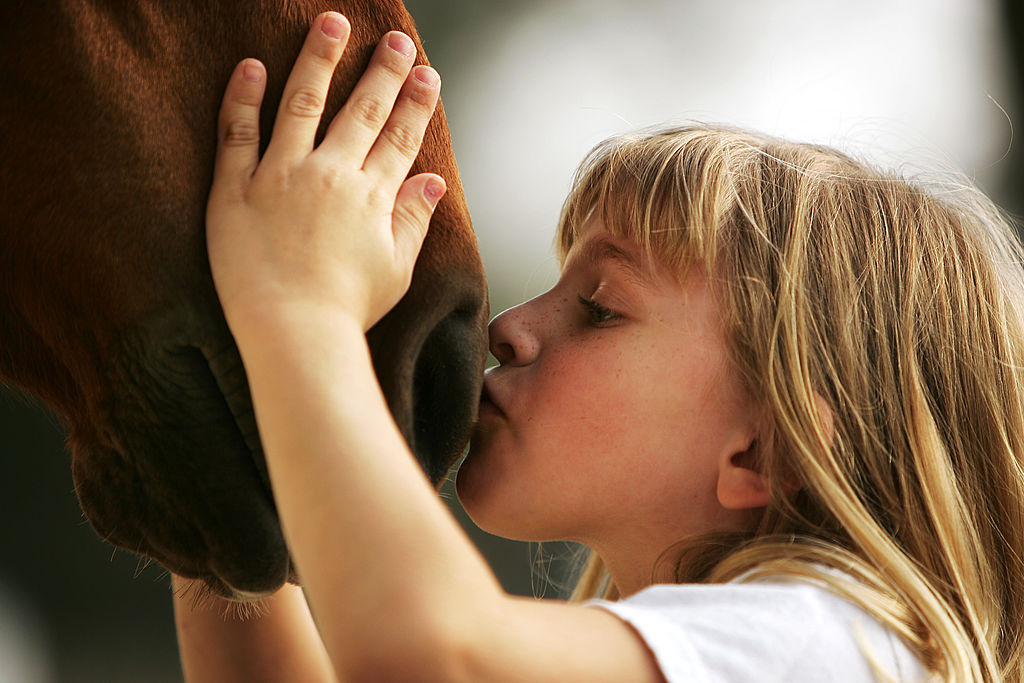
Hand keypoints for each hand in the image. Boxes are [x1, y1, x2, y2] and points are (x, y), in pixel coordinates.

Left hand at [206, 12, 444, 341]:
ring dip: (319, 59)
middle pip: (362, 110)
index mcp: (371, 196)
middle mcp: (330, 175)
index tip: (427, 75)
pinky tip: (253, 65)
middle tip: (397, 40)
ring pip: (302, 103)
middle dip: (383, 71)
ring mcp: (281, 176)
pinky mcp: (235, 189)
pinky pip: (237, 133)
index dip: (416, 104)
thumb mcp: (396, 267)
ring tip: (331, 22)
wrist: (295, 333)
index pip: (400, 138)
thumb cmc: (347, 309)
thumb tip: (435, 182)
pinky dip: (244, 96)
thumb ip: (413, 219)